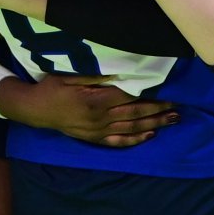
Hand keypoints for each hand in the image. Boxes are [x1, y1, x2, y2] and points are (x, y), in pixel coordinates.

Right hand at [0, 74, 178, 147]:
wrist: (36, 110)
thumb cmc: (52, 87)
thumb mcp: (70, 75)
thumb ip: (96, 76)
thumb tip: (120, 73)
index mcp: (94, 100)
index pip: (128, 96)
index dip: (149, 94)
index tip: (166, 90)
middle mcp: (99, 118)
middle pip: (135, 114)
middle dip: (158, 110)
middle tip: (177, 107)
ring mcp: (98, 131)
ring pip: (131, 128)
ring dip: (154, 125)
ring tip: (172, 121)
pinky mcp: (95, 139)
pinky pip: (119, 142)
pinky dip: (136, 140)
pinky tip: (150, 136)